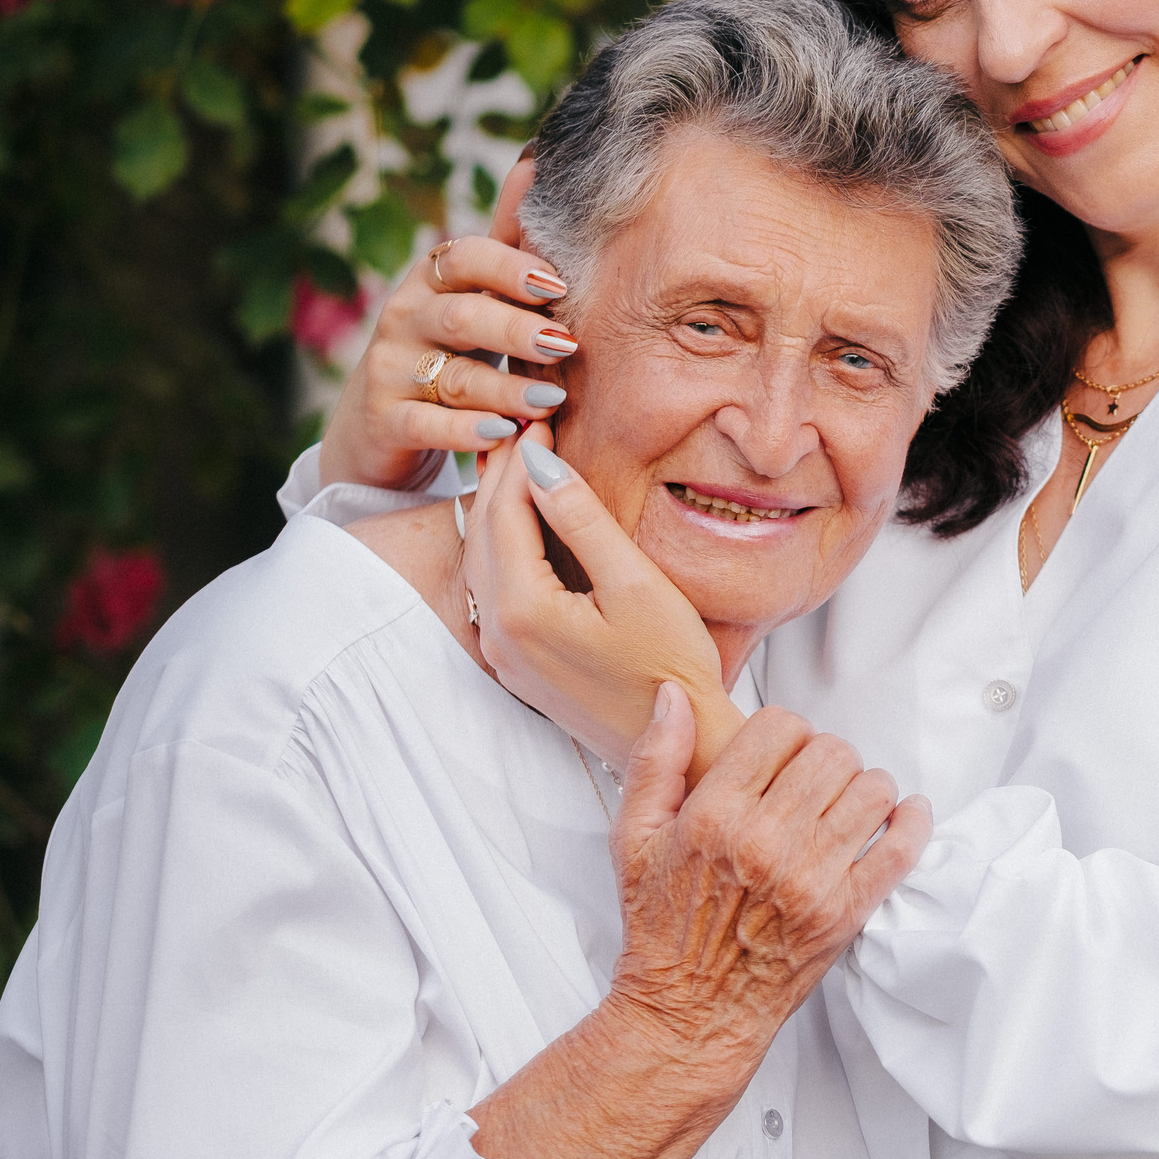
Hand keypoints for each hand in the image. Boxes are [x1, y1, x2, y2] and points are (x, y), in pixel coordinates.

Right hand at [320, 155, 573, 489]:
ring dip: (506, 388)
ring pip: (453, 377)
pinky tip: (501, 434)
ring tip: (551, 401)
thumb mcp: (471, 294)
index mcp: (431, 280)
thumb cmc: (444, 346)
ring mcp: (390, 371)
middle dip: (515, 330)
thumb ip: (505, 243)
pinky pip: (427, 425)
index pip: (464, 257)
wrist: (378, 422)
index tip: (559, 285)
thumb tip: (536, 161)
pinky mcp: (386, 421)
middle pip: (461, 317)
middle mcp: (405, 318)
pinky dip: (466, 432)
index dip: (509, 267)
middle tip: (566, 343)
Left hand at [464, 423, 740, 774]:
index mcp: (521, 609)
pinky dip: (503, 545)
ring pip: (482, 561)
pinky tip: (523, 523)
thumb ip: (582, 520)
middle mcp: (496, 632)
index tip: (540, 417)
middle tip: (524, 427)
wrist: (676, 741)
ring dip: (497, 508)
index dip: (520, 459)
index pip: (505, 512)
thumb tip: (539, 463)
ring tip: (520, 462)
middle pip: (484, 533)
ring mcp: (501, 652)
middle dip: (501, 476)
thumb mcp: (635, 583)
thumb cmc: (670, 664)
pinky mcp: (515, 663)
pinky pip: (492, 588)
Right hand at [602, 682, 931, 1060]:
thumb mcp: (634, 839)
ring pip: (872, 788)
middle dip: (826, 758)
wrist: (688, 1013)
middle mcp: (766, 843)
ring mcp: (811, 879)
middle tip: (814, 781)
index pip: (781, 727)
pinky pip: (902, 848)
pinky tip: (902, 816)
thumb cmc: (662, 928)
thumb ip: (655, 760)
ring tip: (847, 803)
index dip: (785, 732)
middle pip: (833, 752)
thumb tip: (674, 697)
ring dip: (866, 787)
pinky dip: (912, 823)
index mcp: (714, 816)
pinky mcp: (846, 912)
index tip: (782, 753)